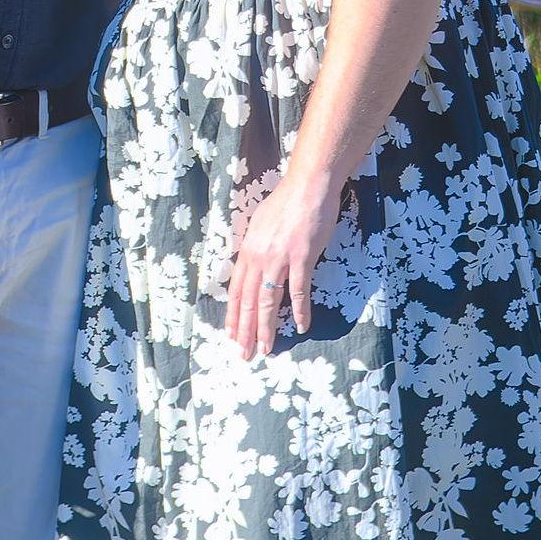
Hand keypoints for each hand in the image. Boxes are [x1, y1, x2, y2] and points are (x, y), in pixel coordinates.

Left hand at [224, 163, 349, 362]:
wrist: (308, 185)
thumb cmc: (287, 202)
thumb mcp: (261, 225)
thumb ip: (256, 248)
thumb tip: (253, 266)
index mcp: (248, 250)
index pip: (236, 290)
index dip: (233, 315)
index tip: (232, 335)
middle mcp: (258, 257)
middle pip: (248, 301)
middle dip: (245, 331)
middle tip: (244, 354)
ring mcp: (279, 258)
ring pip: (268, 301)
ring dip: (266, 328)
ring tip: (266, 348)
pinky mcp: (301, 257)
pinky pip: (298, 290)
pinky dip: (299, 310)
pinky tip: (300, 326)